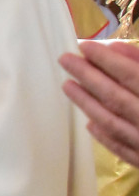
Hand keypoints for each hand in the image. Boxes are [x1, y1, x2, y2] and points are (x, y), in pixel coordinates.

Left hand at [60, 40, 138, 166]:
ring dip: (87, 104)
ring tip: (66, 85)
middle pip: (115, 97)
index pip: (131, 75)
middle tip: (64, 59)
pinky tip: (89, 124)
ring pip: (113, 123)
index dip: (106, 60)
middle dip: (88, 77)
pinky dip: (105, 136)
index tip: (83, 46)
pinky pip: (123, 149)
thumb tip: (115, 48)